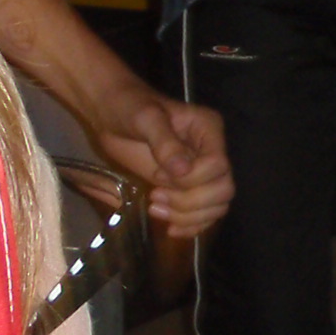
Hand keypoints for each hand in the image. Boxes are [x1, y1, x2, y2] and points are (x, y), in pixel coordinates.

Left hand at [76, 75, 234, 237]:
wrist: (112, 114)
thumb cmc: (129, 107)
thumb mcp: (145, 119)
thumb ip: (165, 143)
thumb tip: (183, 171)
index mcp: (208, 130)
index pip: (218, 165)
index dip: (191, 179)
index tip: (158, 174)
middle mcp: (212, 152)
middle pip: (223, 190)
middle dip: (190, 202)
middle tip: (156, 196)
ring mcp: (201, 173)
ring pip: (216, 207)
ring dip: (188, 217)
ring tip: (156, 209)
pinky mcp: (187, 188)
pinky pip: (203, 215)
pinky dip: (190, 226)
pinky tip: (170, 227)